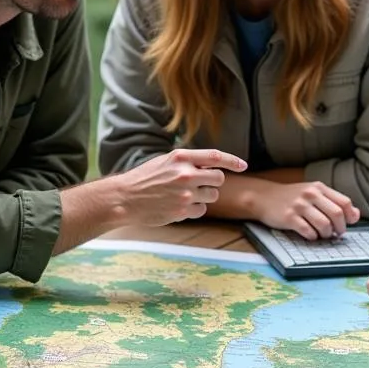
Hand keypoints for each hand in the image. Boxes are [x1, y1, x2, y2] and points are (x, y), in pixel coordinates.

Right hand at [117, 149, 246, 224]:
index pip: (215, 157)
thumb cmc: (145, 179)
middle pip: (218, 179)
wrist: (125, 198)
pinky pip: (201, 211)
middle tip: (201, 184)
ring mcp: (185, 194)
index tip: (243, 166)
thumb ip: (188, 162)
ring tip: (184, 195)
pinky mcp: (182, 211)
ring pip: (212, 196)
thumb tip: (214, 167)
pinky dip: (195, 209)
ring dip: (204, 196)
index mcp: (180, 157)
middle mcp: (185, 174)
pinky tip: (179, 206)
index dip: (233, 161)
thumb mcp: (165, 162)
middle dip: (213, 182)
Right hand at [254, 181, 359, 238]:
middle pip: (337, 214)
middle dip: (340, 228)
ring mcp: (299, 206)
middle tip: (337, 233)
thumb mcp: (313, 193)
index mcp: (319, 187)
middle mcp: (310, 194)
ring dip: (327, 234)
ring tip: (323, 235)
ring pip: (324, 224)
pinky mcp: (289, 218)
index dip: (350, 216)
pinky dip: (313, 237)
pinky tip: (310, 235)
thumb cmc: (291, 197)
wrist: (264, 197)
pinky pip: (308, 232)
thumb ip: (333, 202)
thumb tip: (356, 215)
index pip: (344, 202)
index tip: (348, 223)